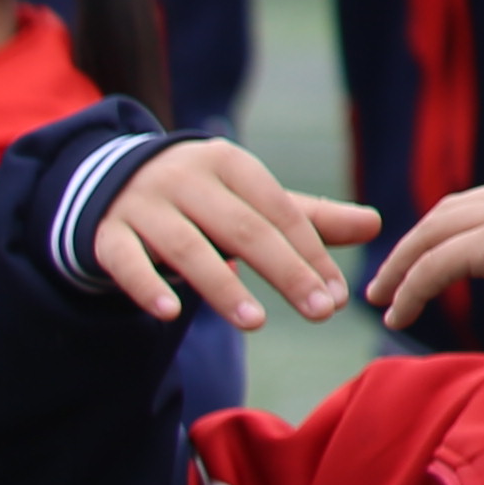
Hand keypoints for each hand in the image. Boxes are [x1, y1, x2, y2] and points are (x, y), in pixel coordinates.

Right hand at [91, 134, 374, 327]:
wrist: (111, 183)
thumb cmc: (199, 198)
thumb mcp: (249, 201)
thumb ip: (307, 218)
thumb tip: (375, 224)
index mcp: (229, 163)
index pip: (279, 213)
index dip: (311, 255)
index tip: (336, 297)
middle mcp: (186, 178)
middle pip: (243, 228)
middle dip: (285, 272)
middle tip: (319, 312)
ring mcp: (143, 206)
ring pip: (187, 248)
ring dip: (223, 286)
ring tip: (256, 322)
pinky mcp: (108, 235)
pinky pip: (127, 264)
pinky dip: (148, 287)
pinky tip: (170, 315)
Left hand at [370, 166, 483, 323]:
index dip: (456, 226)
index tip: (434, 251)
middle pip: (453, 211)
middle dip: (416, 243)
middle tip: (390, 276)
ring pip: (435, 236)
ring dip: (402, 268)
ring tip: (382, 299)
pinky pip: (436, 267)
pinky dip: (411, 291)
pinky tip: (398, 317)